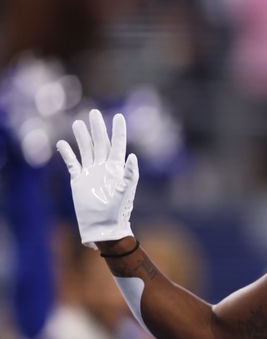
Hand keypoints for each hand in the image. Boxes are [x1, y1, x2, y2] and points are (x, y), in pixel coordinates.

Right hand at [56, 109, 138, 248]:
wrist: (103, 225)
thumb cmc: (118, 210)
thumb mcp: (126, 190)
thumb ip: (130, 173)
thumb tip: (132, 156)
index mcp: (117, 168)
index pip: (118, 144)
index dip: (118, 131)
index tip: (118, 116)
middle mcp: (104, 167)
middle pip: (100, 143)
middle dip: (98, 129)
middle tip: (94, 113)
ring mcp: (91, 173)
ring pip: (86, 150)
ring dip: (82, 137)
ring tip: (78, 124)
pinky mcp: (79, 180)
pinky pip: (72, 163)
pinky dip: (67, 154)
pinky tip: (62, 143)